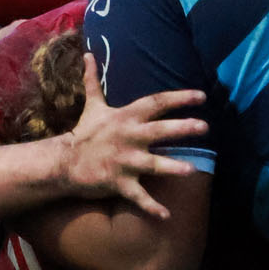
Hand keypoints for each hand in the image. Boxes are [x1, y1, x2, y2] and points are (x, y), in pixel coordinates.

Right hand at [59, 55, 206, 217]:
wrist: (64, 162)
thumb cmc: (84, 133)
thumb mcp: (92, 106)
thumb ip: (93, 80)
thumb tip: (88, 54)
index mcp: (125, 117)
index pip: (156, 103)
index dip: (179, 98)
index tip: (202, 96)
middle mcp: (127, 137)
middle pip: (158, 130)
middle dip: (182, 128)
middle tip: (204, 127)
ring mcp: (123, 161)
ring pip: (151, 164)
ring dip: (171, 167)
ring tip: (191, 170)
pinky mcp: (118, 182)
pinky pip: (137, 196)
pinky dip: (151, 207)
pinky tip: (166, 215)